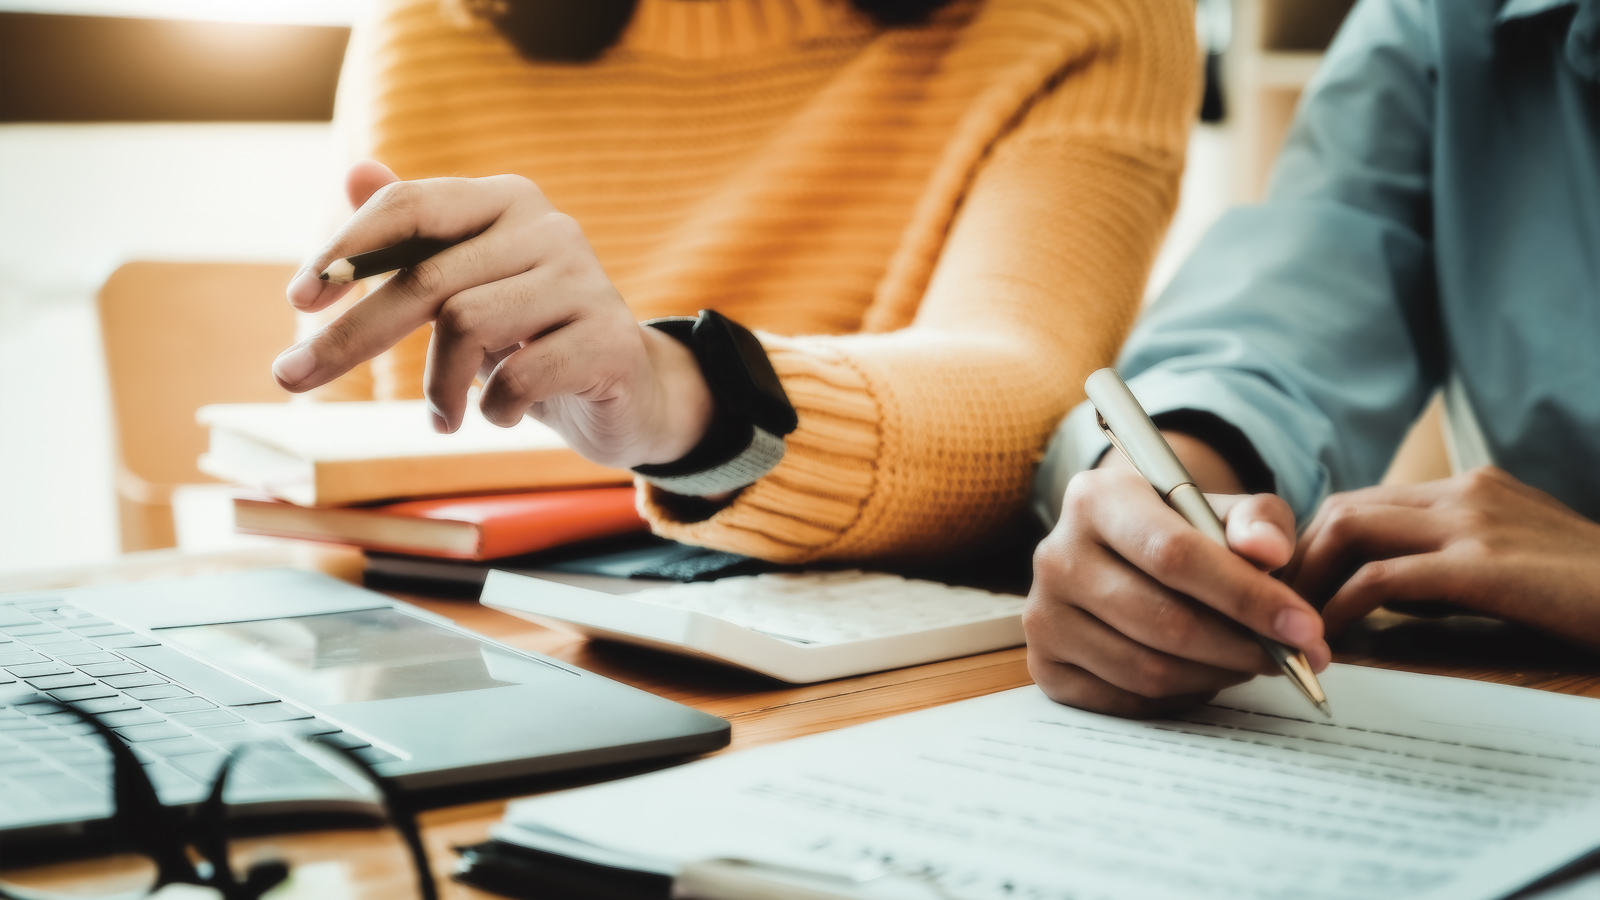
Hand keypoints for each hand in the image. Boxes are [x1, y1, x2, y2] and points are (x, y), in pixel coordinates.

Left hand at [273, 160, 713, 468]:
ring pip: (467, 326)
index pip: (411, 207)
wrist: (631, 388)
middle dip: (352, 335)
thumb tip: (354, 169)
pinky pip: (518, 376)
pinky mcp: (609, 340)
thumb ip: (415, 234)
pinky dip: (492, 409)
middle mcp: (550, 228)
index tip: (298, 300)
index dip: (346, 249)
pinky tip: (500, 416)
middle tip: (292, 379)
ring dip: (438, 388)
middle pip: (427, 279)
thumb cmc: (534, 334)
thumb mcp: (469, 284)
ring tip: (444, 419)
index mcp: (508, 201)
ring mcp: (585, 281)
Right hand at [1026, 443, 1330, 717]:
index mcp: (1096, 498)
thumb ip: (1258, 521)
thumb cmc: (1179, 529)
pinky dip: (1179, 697)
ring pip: (1147, 669)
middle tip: (1293, 658)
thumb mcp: (1222, 509)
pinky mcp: (1044, 665)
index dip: (1246, 597)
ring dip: (1216, 675)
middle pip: (1163, 620)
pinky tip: (1205, 675)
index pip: (1175, 555)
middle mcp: (1056, 555)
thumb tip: (1270, 552)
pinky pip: (1126, 700)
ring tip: (1251, 661)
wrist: (1115, 551)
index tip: (1305, 627)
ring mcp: (1043, 614)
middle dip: (1242, 646)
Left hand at [1288, 466, 1599, 646]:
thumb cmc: (1588, 597)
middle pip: (1344, 509)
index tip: (1290, 586)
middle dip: (1296, 558)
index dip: (1316, 543)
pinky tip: (1326, 638)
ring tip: (1286, 623)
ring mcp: (1473, 523)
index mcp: (1472, 488)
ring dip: (1306, 578)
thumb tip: (1379, 593)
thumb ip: (1447, 569)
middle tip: (1272, 607)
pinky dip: (1341, 607)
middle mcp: (1465, 493)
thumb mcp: (1511, 567)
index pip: (1366, 501)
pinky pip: (1381, 580)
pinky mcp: (1482, 565)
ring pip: (1349, 531)